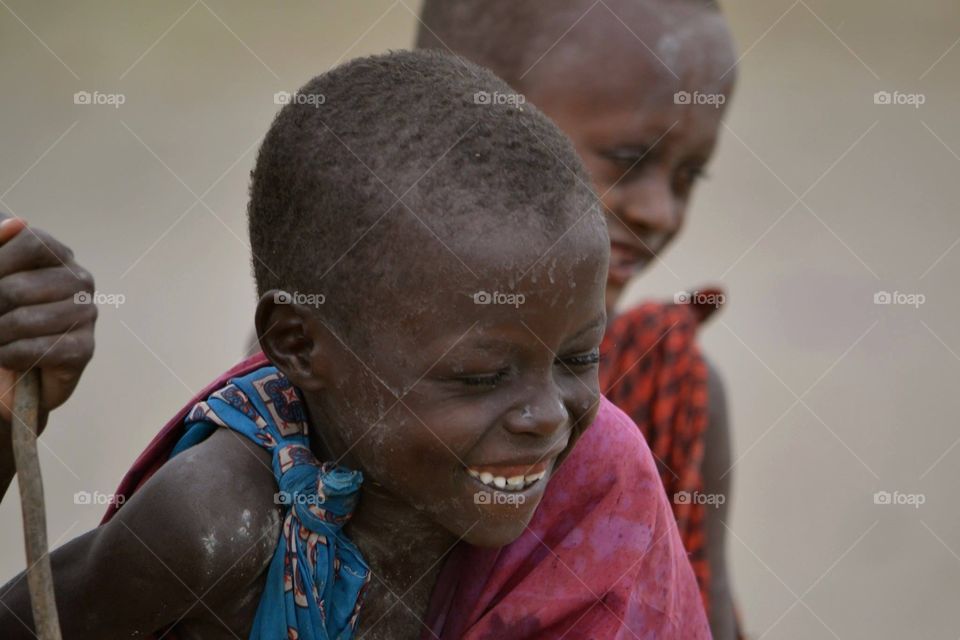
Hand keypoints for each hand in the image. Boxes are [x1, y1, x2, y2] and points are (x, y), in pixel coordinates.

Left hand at [0, 218, 95, 425]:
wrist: (6, 370)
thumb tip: (17, 222)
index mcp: (56, 255)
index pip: (31, 243)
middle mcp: (79, 280)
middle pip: (21, 287)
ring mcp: (86, 314)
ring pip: (27, 321)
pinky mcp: (85, 349)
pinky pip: (40, 350)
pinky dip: (11, 356)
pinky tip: (6, 357)